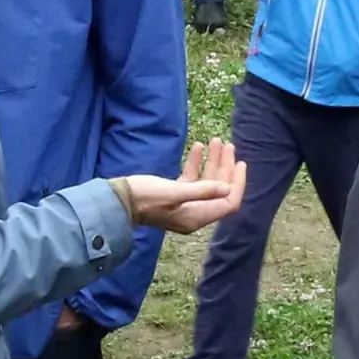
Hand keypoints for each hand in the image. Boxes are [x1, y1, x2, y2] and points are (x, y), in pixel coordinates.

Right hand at [116, 138, 247, 235]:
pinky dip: (196, 163)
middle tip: (228, 145)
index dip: (237, 183)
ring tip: (216, 141)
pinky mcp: (174, 194)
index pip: (229, 202)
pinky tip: (198, 146)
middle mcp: (194, 213)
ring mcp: (184, 204)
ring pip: (206, 182)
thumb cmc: (144, 197)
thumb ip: (201, 191)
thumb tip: (227, 188)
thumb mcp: (174, 192)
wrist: (118, 201)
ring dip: (212, 162)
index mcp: (197, 217)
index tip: (240, 162)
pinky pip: (192, 179)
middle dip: (225, 167)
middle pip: (219, 189)